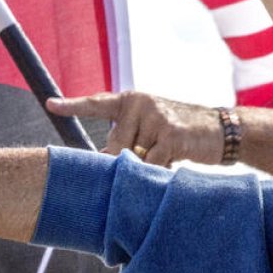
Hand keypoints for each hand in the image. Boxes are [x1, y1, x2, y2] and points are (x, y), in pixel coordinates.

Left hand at [46, 91, 221, 166]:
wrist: (222, 129)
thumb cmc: (180, 134)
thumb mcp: (150, 129)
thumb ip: (126, 140)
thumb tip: (102, 164)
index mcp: (130, 101)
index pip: (96, 104)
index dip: (72, 106)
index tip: (50, 105)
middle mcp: (139, 103)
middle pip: (114, 147)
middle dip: (127, 162)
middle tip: (153, 156)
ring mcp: (155, 116)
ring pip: (133, 158)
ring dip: (148, 167)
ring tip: (168, 154)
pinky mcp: (170, 133)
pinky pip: (151, 164)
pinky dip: (160, 171)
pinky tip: (175, 160)